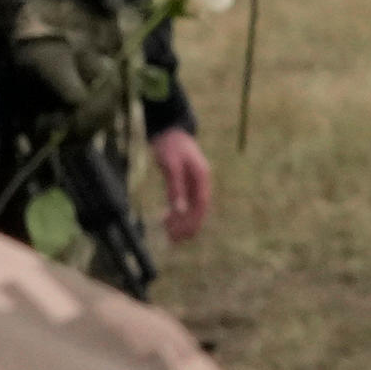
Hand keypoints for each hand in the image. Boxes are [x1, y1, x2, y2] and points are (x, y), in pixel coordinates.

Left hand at [153, 127, 212, 242]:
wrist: (168, 130)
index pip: (201, 204)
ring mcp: (193, 181)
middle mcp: (201, 181)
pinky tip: (168, 220)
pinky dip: (178, 212)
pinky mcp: (185, 182)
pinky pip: (184, 201)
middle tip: (176, 240)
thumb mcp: (171, 166)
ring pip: (191, 206)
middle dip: (188, 224)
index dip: (194, 220)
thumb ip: (176, 187)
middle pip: (198, 208)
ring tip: (171, 235)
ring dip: (183, 220)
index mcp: (202, 177)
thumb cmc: (170, 146)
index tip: (185, 234)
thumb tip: (178, 210)